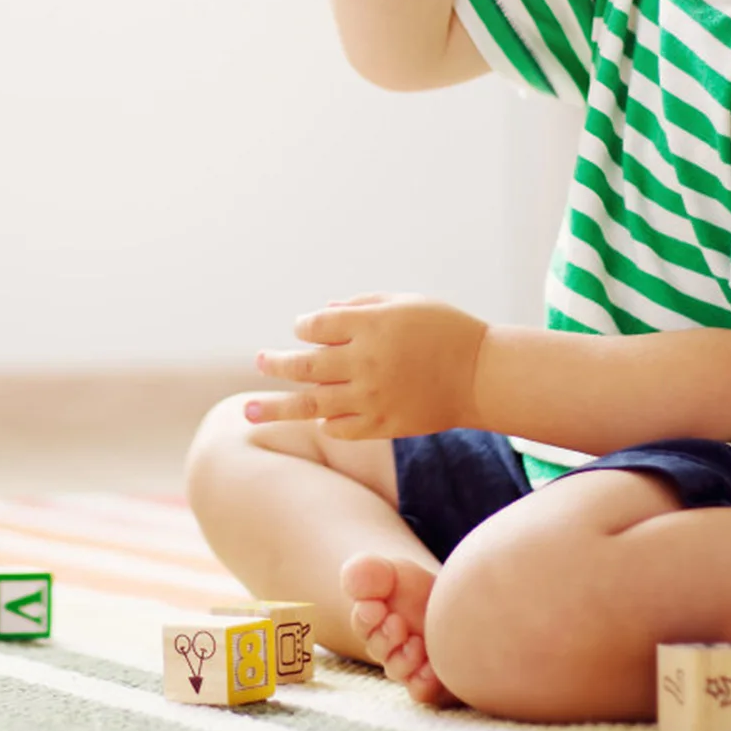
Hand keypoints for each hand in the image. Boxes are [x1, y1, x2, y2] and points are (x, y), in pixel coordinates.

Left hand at [247, 293, 487, 439]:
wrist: (481, 374)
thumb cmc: (445, 330)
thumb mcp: (405, 302)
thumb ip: (360, 306)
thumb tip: (322, 316)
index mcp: (371, 324)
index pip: (315, 326)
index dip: (304, 327)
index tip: (306, 329)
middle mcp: (365, 361)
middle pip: (304, 364)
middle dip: (276, 363)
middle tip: (261, 362)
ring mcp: (371, 396)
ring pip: (310, 403)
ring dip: (276, 407)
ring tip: (248, 410)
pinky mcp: (382, 424)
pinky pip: (339, 427)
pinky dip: (324, 421)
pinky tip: (318, 416)